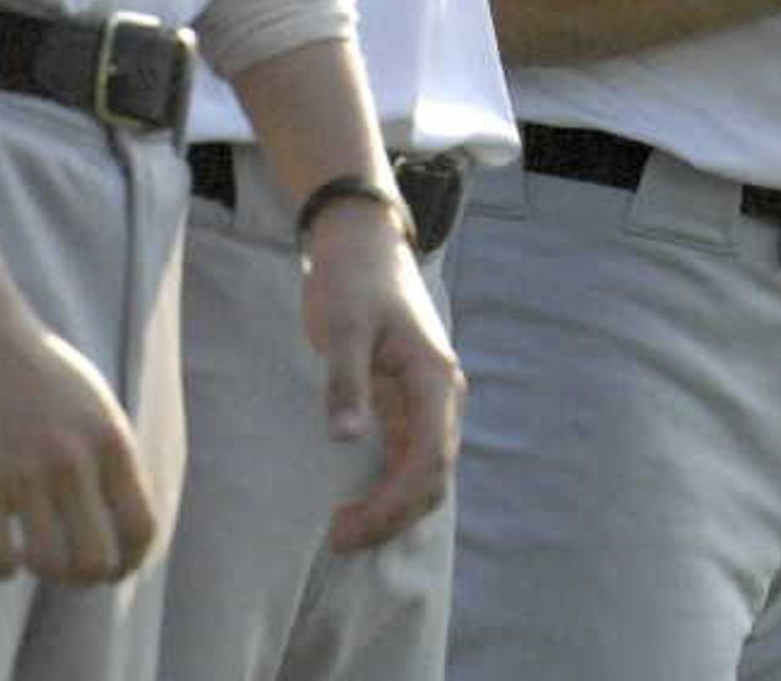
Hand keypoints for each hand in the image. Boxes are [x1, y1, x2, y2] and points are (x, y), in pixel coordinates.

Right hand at [0, 284, 159, 582]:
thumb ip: (110, 459)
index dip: (132, 561)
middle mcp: (73, 459)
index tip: (115, 567)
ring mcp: (23, 473)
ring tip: (35, 554)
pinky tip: (0, 545)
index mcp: (111, 438)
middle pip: (98, 560)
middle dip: (89, 578)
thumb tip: (125, 527)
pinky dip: (2, 567)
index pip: (142, 527)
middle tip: (72, 571)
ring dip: (44, 571)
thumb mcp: (92, 402)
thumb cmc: (35, 367)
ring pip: (49, 565)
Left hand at [298, 194, 463, 550]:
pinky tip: (357, 502)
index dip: (393, 504)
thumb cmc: (353, 279)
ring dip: (392, 507)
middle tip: (339, 538)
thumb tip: (346, 439)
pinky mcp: (407, 400)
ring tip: (345, 528)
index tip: (347, 527)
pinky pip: (408, 457)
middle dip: (393, 516)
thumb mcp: (344, 325)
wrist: (362, 242)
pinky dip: (389, 487)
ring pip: (424, 471)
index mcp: (435, 379)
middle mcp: (442, 396)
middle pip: (433, 477)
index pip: (429, 461)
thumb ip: (345, 381)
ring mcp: (427, 400)